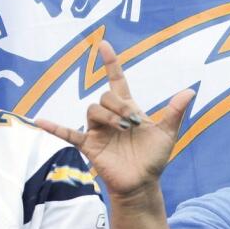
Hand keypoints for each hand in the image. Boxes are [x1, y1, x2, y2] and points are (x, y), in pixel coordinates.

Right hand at [34, 41, 194, 202]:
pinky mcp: (89, 145)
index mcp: (128, 109)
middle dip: (118, 106)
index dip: (111, 63)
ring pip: (92, 109)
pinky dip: (54, 128)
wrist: (142, 183)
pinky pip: (68, 134)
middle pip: (104, 96)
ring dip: (107, 117)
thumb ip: (175, 112)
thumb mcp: (167, 133)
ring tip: (121, 130)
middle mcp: (110, 116)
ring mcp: (97, 130)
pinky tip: (39, 121)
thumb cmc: (154, 158)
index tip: (103, 45)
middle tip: (131, 124)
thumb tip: (190, 91)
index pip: (116, 80)